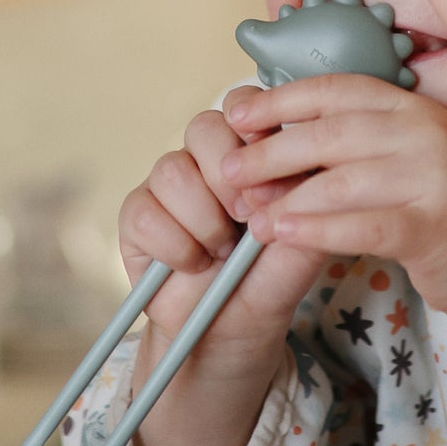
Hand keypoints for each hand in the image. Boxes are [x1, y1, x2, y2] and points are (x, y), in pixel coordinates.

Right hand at [117, 108, 326, 376]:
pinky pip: (144, 212)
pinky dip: (175, 246)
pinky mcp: (137, 216)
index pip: (246, 106)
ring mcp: (168, 187)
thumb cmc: (265, 288)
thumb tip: (308, 165)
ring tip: (223, 253)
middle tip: (248, 215)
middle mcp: (207, 162)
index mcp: (251, 157)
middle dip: (229, 173)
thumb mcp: (300, 253)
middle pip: (204, 127)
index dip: (253, 124)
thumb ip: (305, 208)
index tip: (269, 154)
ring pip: (172, 169)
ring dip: (204, 219)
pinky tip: (194, 265)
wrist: (227, 339)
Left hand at [218, 76, 446, 321]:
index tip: (235, 116)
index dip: (279, 100)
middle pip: (329, 133)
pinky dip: (316, 229)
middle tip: (229, 174)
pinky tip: (284, 235)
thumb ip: (351, 143)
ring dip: (286, 199)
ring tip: (250, 219)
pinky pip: (362, 224)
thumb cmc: (437, 214)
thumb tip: (270, 134)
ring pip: (340, 181)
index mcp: (413, 108)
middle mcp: (427, 132)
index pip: (336, 90)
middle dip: (270, 153)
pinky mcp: (436, 225)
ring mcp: (436, 177)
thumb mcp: (400, 162)